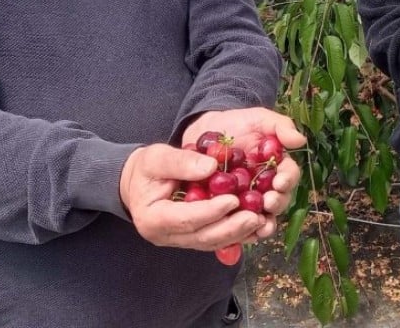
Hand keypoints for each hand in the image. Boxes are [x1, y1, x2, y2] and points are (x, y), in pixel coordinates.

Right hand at [119, 143, 264, 250]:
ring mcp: (179, 241)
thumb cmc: (146, 168)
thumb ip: (181, 162)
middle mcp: (165, 236)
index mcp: (153, 218)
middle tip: (255, 216)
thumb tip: (211, 166)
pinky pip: (217, 240)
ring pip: (212, 243)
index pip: (185, 219)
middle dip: (230, 228)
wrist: (138, 182)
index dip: (210, 211)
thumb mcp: (157, 158)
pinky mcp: (192, 239)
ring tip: (261, 221)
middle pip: (202, 237)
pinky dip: (237, 235)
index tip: (233, 199)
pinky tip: (257, 226)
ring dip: (238, 234)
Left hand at [182, 107, 306, 240]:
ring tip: (258, 224)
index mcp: (277, 167)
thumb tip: (299, 140)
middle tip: (268, 202)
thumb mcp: (259, 119)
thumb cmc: (235, 124)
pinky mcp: (230, 211)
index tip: (279, 182)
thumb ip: (280, 126)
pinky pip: (238, 226)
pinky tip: (239, 235)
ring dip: (263, 224)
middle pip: (279, 201)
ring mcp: (249, 201)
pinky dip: (240, 233)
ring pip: (262, 218)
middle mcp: (267, 187)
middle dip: (277, 204)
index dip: (287, 180)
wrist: (203, 133)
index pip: (289, 175)